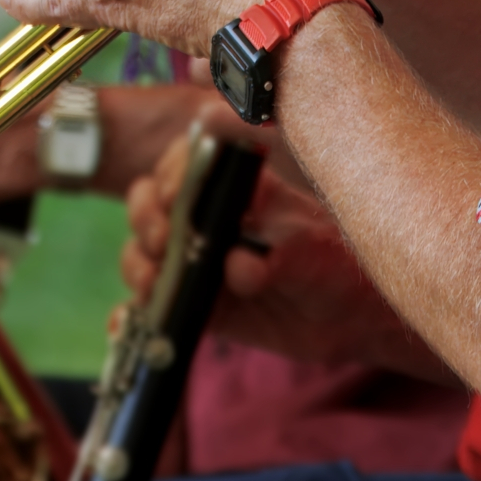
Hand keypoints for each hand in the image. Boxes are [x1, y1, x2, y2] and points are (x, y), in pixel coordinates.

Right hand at [119, 109, 446, 376]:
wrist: (350, 321)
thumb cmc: (339, 272)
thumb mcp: (318, 261)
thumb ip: (282, 260)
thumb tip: (237, 265)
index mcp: (242, 188)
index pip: (191, 159)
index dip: (173, 172)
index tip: (174, 197)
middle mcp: (211, 217)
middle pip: (151, 197)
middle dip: (145, 216)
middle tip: (161, 240)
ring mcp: (197, 258)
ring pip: (143, 246)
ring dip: (136, 261)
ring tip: (153, 282)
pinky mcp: (194, 300)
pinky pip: (151, 298)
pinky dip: (132, 306)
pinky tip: (129, 315)